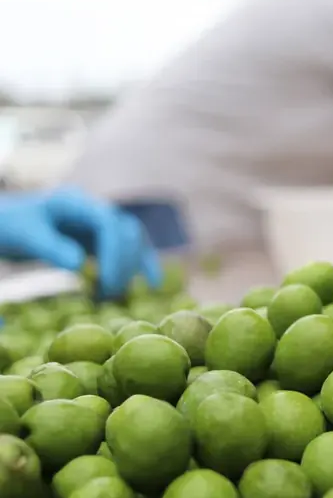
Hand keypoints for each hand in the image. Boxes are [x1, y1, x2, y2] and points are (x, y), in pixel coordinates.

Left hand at [0, 187, 162, 296]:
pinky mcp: (102, 236)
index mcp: (74, 202)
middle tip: (110, 294)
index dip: (114, 253)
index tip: (107, 282)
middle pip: (126, 231)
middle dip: (123, 264)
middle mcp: (93, 208)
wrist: (9, 224)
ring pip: (133, 240)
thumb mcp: (25, 236)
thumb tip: (80, 265)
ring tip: (113, 294)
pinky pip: (129, 248)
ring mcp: (100, 222)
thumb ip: (51, 247)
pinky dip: (141, 265)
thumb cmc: (11, 227)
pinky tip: (152, 284)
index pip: (108, 223)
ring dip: (130, 268)